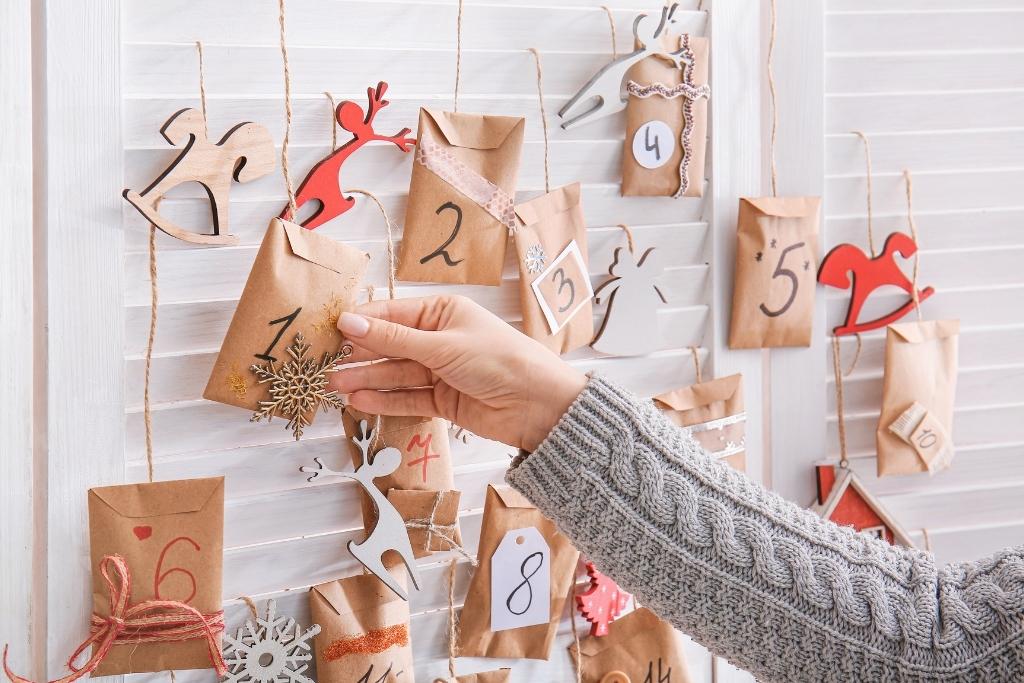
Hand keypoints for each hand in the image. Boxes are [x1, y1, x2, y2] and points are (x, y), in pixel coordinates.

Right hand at [330, 295, 587, 451]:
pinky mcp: (443, 401)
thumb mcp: (442, 345)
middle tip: (323, 364)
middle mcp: (438, 339)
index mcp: (442, 312)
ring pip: (394, 373)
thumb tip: (348, 321)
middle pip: (389, 345)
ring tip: (333, 386)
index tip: (327, 332)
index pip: (391, 313)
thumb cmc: (498, 360)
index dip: (359, 322)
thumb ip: (393, 338)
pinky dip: (384, 399)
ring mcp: (440, 371)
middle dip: (357, 354)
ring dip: (365, 378)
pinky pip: (406, 397)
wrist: (538, 405)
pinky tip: (359, 400)